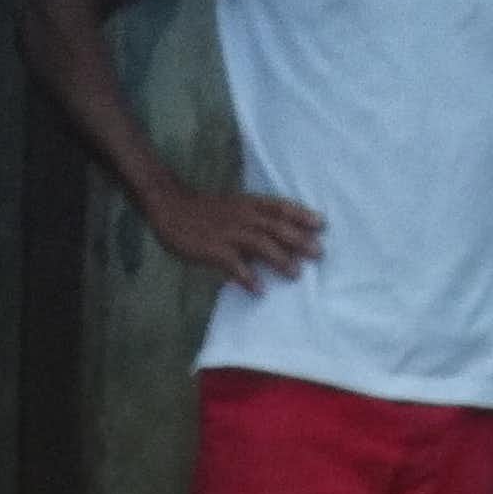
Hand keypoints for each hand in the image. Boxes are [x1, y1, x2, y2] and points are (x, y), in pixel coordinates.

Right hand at [147, 181, 322, 287]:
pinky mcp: (213, 248)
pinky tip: (258, 289)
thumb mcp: (233, 207)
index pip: (280, 207)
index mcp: (248, 204)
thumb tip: (276, 237)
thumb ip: (254, 220)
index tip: (321, 224)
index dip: (301, 215)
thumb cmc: (204, 211)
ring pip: (259, 243)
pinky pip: (233, 263)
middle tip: (318, 253)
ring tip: (295, 273)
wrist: (171, 207)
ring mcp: (228, 232)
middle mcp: (242, 216)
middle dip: (298, 239)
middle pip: (276, 226)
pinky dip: (246, 276)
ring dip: (279, 258)